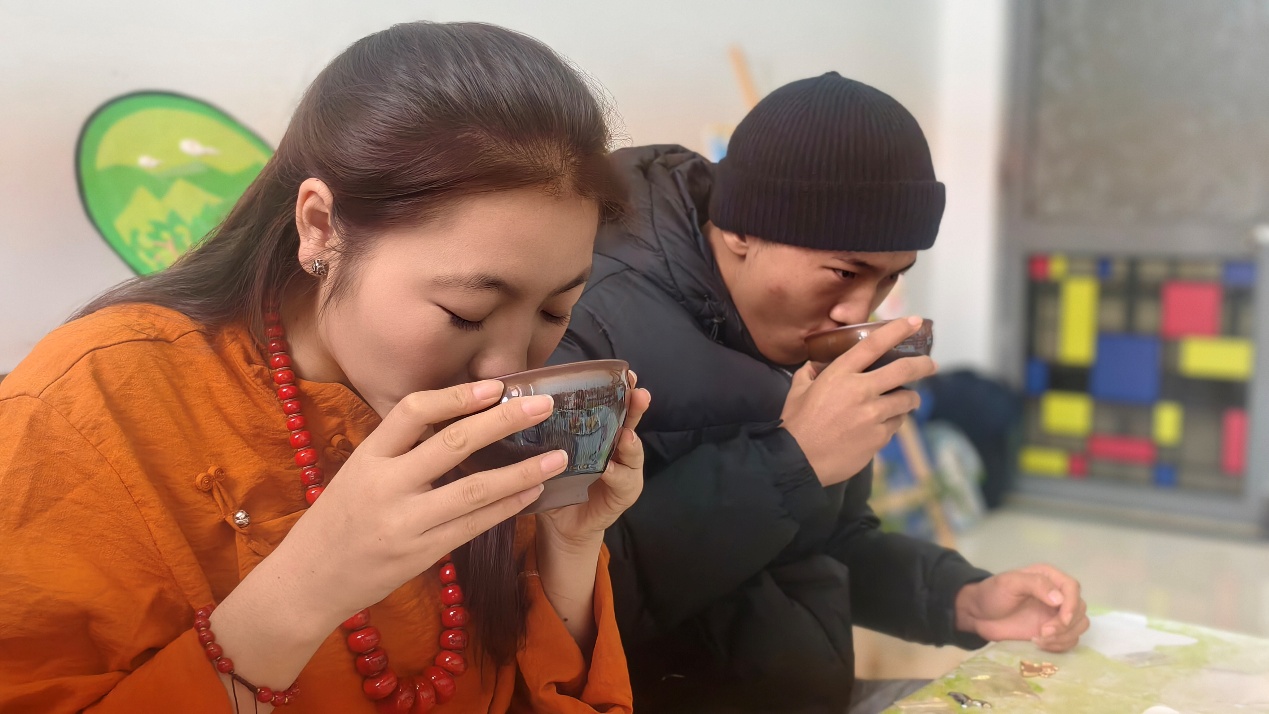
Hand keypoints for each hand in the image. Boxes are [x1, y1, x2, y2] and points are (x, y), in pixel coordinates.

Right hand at [209, 379, 566, 690]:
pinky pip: (474, 525)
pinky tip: (533, 492)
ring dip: (522, 471)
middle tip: (543, 405)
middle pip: (453, 443)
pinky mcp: (422, 554)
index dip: (457, 395)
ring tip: (558, 456)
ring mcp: (405, 522)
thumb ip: (401, 448)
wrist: (308, 581)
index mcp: (368, 456)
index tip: (495, 384)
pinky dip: (508, 507)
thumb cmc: (339, 519)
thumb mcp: (358, 472)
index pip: (413, 411)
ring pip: (474, 489)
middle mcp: (386, 485)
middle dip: (504, 420)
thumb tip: (462, 415)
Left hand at [537, 371, 651, 546]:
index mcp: (598, 431)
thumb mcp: (545, 451)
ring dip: (630, 441)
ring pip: (632, 450)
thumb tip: (516, 399)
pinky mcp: (624, 492)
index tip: (626, 374)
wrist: (561, 523)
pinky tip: (607, 468)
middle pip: (630, 421)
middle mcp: (615, 446)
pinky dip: (616, 474)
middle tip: (638, 394)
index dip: (620, 389)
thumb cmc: (554, 481)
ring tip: (624, 434)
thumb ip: (541, 430)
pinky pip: (623, 480)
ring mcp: (623, 469)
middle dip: (636, 406)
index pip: (612, 404)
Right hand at [781, 316, 937, 486]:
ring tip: (907, 400)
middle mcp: (861, 391)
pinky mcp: (879, 437)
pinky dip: (893, 421)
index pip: (874, 345)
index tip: (914, 322)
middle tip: (930, 365)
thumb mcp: (798, 390)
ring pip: (906, 400)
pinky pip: (896, 424)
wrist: (798, 461)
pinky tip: (884, 424)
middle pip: (903, 371)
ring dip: (909, 398)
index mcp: (840, 374)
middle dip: (923, 365)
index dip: (897, 330)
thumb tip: (816, 363)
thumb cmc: (796, 423)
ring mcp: (873, 415)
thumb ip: (810, 372)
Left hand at [955, 564, 1089, 651]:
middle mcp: (1057, 595)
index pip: (1073, 588)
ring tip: (1039, 640)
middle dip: (1065, 624)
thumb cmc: (992, 594)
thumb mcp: (1010, 583)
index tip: (1063, 619)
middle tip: (1043, 632)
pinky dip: (1060, 645)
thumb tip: (1059, 599)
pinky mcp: (1053, 632)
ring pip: (1079, 626)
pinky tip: (1040, 644)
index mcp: (1049, 578)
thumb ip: (1035, 584)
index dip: (1072, 604)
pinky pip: (1069, 640)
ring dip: (1064, 636)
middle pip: (1080, 609)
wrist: (979, 615)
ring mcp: (1056, 615)